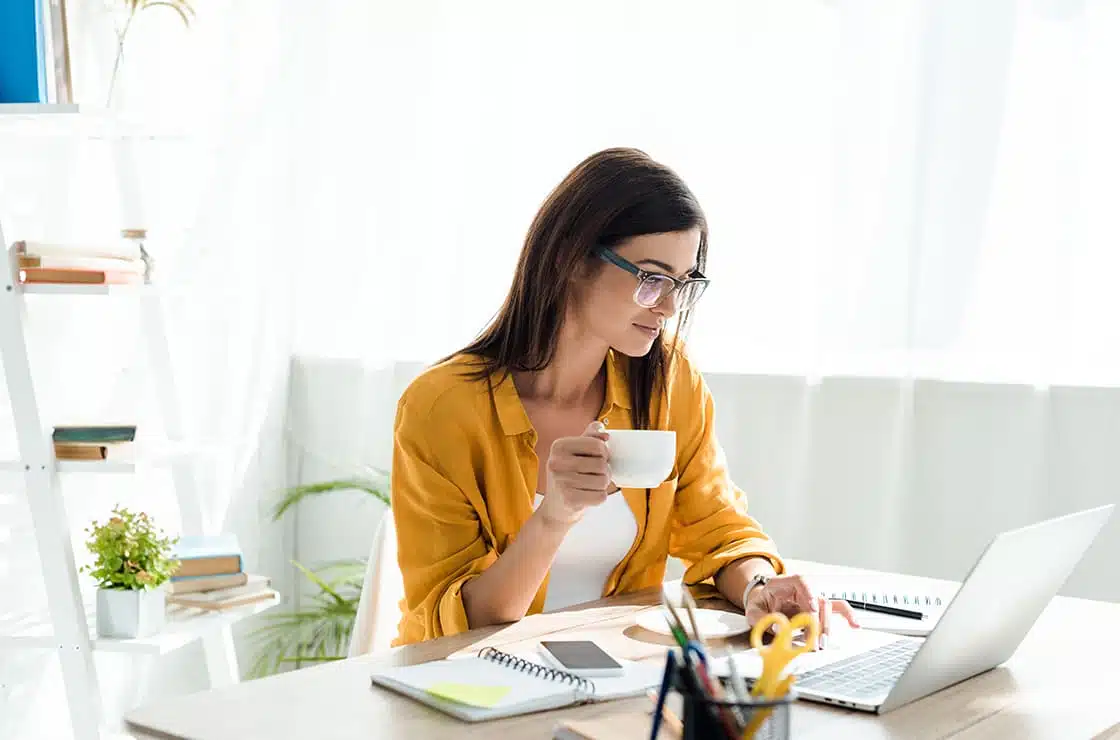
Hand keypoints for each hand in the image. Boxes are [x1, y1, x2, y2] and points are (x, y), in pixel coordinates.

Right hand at [537, 421, 614, 527]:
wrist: (555, 509)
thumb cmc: (569, 477)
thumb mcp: (574, 453)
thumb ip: (589, 437)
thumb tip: (605, 434)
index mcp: (558, 446)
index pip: (597, 445)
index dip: (604, 453)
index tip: (597, 459)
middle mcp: (556, 462)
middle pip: (601, 464)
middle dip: (605, 471)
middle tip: (595, 475)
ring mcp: (561, 482)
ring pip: (603, 480)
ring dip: (603, 485)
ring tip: (591, 485)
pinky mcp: (569, 500)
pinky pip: (601, 496)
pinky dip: (599, 497)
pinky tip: (587, 496)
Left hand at [744, 574, 859, 650]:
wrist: (764, 603)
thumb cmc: (761, 603)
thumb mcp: (753, 609)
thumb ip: (761, 617)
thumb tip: (777, 625)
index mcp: (785, 583)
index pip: (802, 581)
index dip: (809, 594)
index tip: (811, 610)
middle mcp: (803, 589)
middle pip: (817, 599)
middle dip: (817, 621)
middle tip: (815, 640)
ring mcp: (813, 598)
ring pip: (827, 608)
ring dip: (826, 626)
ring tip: (822, 643)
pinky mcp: (819, 609)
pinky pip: (837, 609)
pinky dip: (847, 616)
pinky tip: (855, 625)